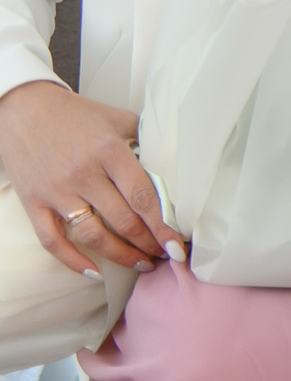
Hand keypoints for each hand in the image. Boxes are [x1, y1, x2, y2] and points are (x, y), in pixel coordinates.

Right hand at [0, 81, 181, 275]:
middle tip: (165, 254)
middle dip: (149, 244)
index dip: (163, 225)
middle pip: (123, 221)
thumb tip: (177, 160)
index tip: (178, 244)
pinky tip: (94, 272)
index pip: (143, 197)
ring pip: (93, 235)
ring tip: (142, 263)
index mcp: (109, 151)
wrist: (22, 109)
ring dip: (121, 255)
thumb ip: (146, 137)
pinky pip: (52, 240)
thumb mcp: (116, 118)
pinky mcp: (34, 203)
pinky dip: (72, 261)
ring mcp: (57, 191)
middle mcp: (83, 174)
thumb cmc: (75, 114)